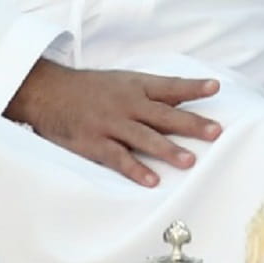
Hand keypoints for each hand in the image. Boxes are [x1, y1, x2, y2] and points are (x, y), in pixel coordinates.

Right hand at [4, 60, 222, 186]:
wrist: (48, 91)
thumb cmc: (91, 89)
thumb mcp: (122, 82)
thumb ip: (150, 93)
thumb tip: (185, 100)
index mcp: (136, 85)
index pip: (169, 86)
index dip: (192, 87)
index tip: (215, 87)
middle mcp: (126, 103)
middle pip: (163, 114)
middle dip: (191, 124)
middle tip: (215, 132)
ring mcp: (110, 123)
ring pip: (143, 138)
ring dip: (168, 149)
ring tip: (190, 161)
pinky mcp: (94, 143)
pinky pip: (118, 158)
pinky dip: (135, 169)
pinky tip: (152, 180)